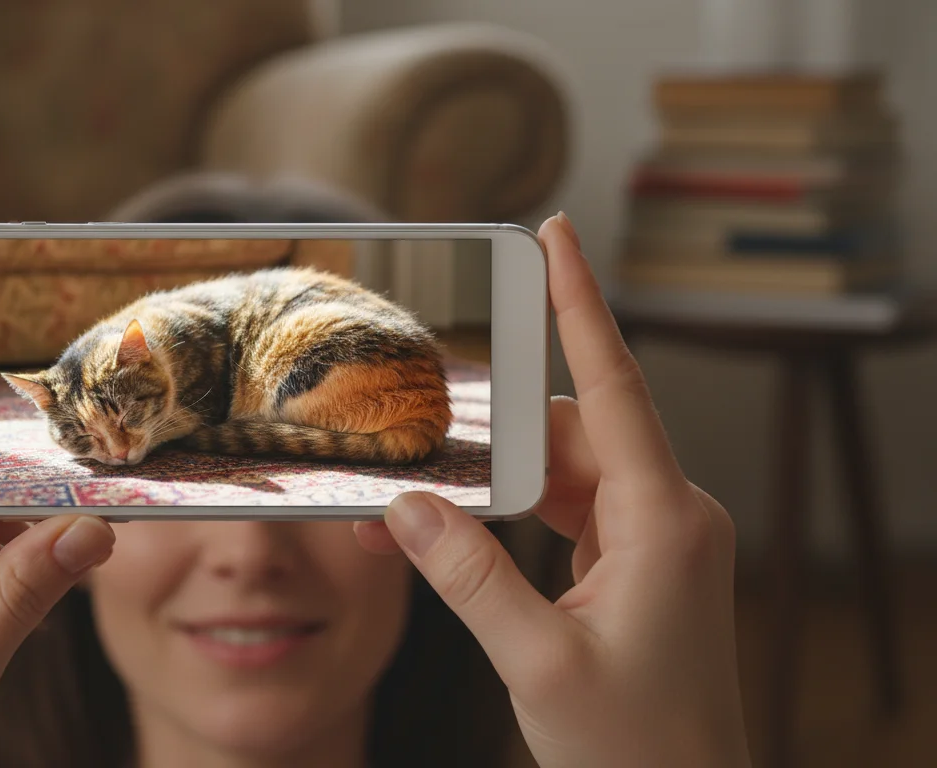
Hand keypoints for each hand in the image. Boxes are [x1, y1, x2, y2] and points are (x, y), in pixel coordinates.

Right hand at [355, 214, 750, 767]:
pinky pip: (572, 508)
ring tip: (424, 500)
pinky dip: (517, 511)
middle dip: (493, 434)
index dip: (582, 304)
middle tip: (415, 440)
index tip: (557, 233)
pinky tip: (466, 529)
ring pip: (566, 471)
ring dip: (498, 480)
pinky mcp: (642, 562)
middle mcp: (672, 515)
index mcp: (666, 523)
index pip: (618, 387)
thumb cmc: (635, 749)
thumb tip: (409, 506)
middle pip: (573, 432)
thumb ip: (468, 578)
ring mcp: (660, 538)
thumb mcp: (536, 663)